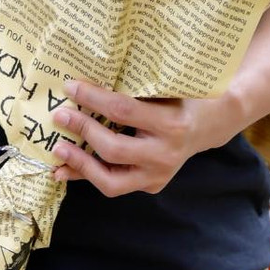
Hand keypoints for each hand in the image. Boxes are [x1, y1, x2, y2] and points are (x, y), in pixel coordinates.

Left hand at [50, 77, 241, 197]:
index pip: (122, 111)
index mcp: (170, 124)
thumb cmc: (183, 96)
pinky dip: (88, 176)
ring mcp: (159, 176)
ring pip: (111, 181)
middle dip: (82, 130)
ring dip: (80, 164)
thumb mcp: (163, 86)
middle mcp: (165, 155)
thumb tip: (86, 83)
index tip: (70, 86)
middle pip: (113, 148)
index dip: (93, 98)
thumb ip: (131, 88)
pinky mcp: (152, 186)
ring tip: (58, 150)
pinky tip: (66, 170)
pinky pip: (114, 184)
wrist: (211, 122)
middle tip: (59, 115)